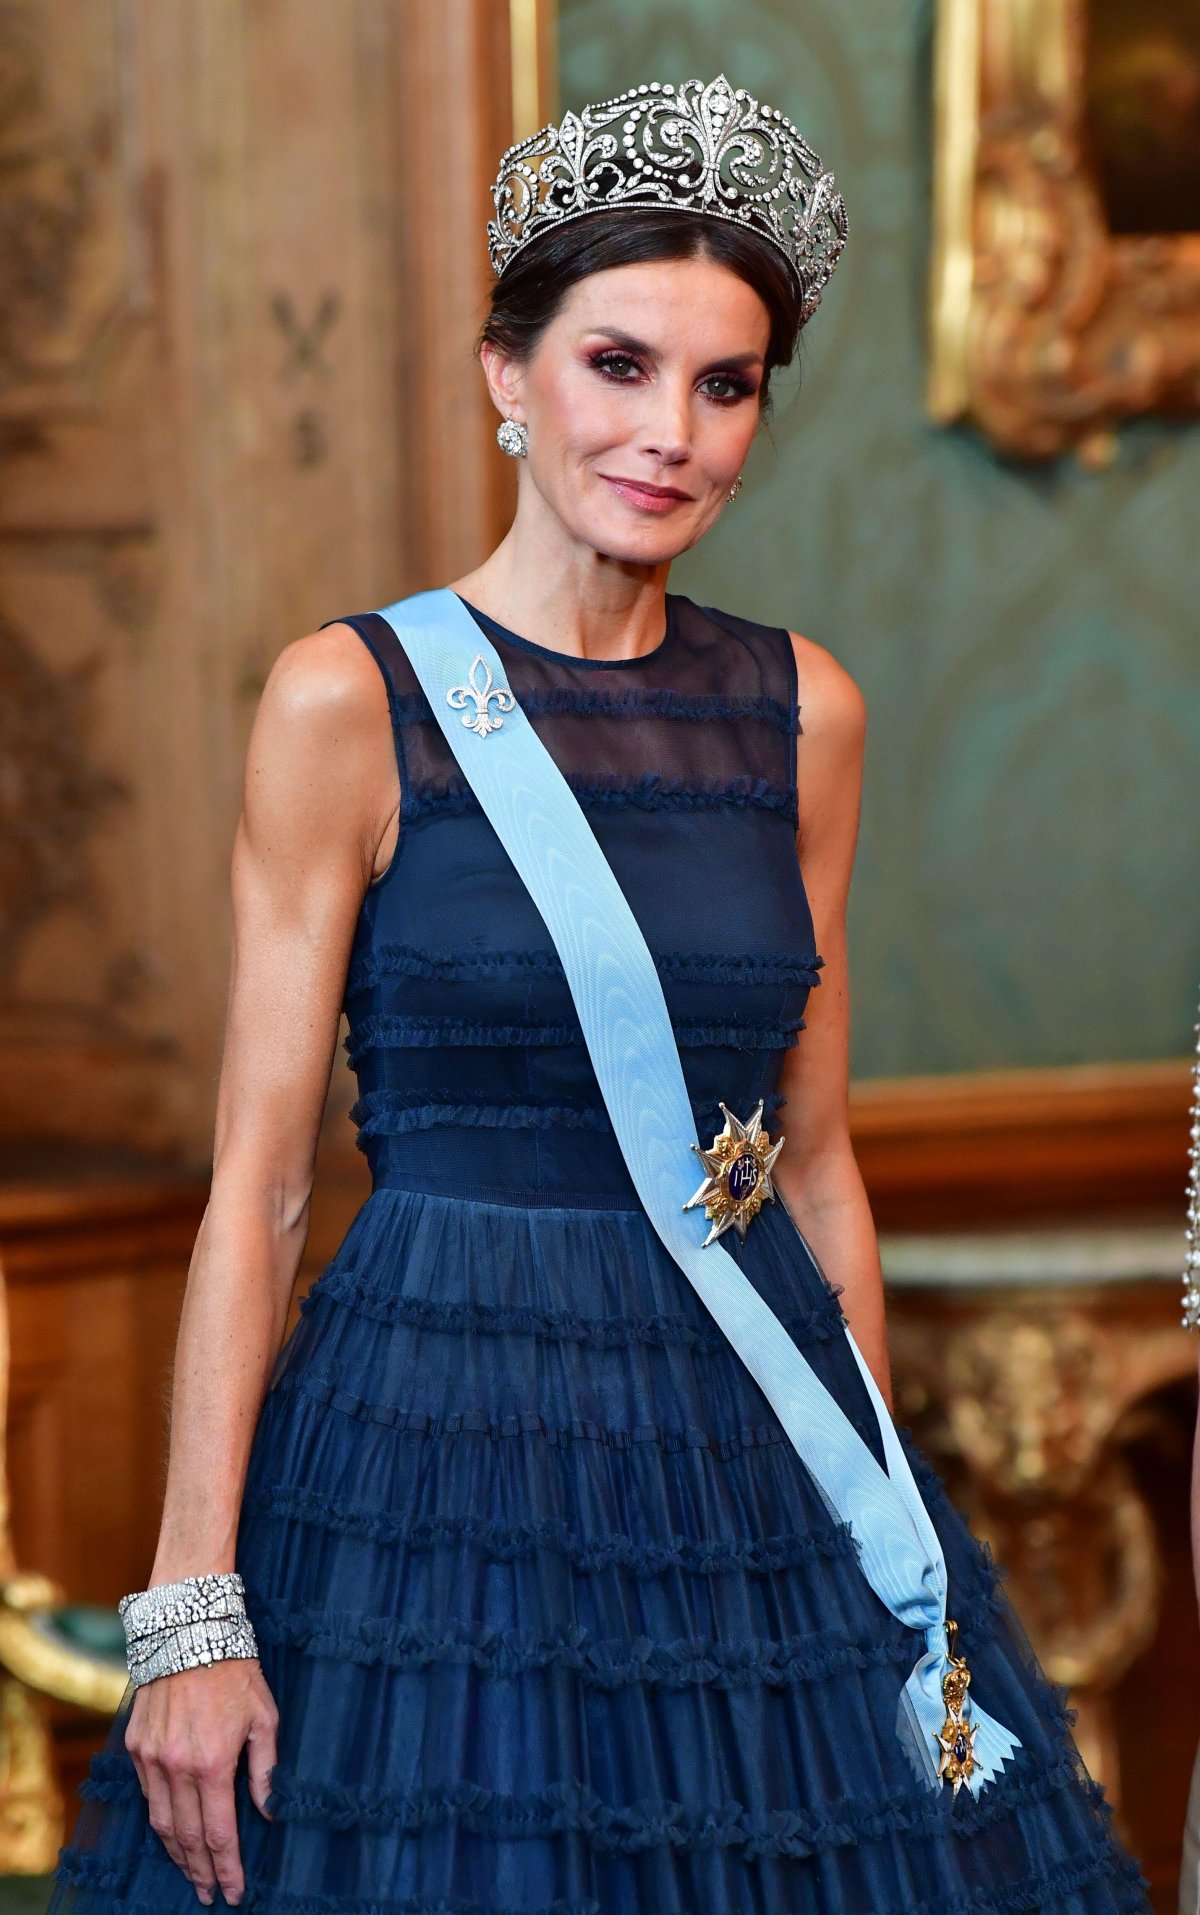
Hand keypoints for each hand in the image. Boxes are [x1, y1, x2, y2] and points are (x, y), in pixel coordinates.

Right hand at [124, 1655, 278, 1906]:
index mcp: (213, 1763)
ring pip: (162, 1822)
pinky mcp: (136, 1745)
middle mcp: (177, 1766)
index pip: (219, 1834)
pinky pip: (148, 1795)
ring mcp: (152, 1757)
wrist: (188, 1630)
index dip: (228, 1869)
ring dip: (177, 1853)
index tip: (235, 1893)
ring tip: (192, 1872)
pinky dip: (160, 1819)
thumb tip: (268, 1812)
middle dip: (200, 1871)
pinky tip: (172, 1831)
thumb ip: (265, 1769)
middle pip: (187, 1837)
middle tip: (211, 1894)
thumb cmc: (236, 1670)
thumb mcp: (264, 1716)